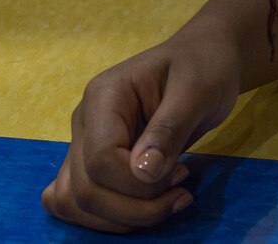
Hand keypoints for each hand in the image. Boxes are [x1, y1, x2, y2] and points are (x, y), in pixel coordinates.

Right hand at [41, 33, 240, 232]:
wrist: (204, 59)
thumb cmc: (204, 67)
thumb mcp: (197, 90)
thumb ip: (169, 129)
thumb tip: (143, 174)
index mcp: (104, 96)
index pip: (100, 159)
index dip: (137, 185)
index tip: (181, 174)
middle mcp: (85, 121)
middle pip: (85, 189)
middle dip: (135, 208)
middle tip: (183, 194)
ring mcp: (83, 142)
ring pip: (73, 202)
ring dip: (121, 218)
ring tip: (169, 201)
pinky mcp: (93, 161)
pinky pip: (77, 201)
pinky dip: (108, 216)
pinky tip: (146, 205)